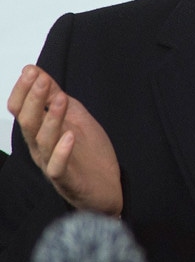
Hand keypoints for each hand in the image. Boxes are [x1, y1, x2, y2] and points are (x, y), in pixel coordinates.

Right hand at [7, 65, 121, 214]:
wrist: (106, 190)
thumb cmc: (89, 154)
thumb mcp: (75, 118)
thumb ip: (57, 99)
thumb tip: (39, 74)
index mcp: (40, 133)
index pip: (21, 110)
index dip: (24, 91)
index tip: (31, 71)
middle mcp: (40, 148)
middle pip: (28, 123)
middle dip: (34, 99)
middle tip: (40, 80)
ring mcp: (51, 164)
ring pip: (42, 141)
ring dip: (51, 119)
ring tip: (61, 100)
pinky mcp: (66, 180)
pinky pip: (57, 167)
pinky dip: (62, 151)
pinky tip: (69, 136)